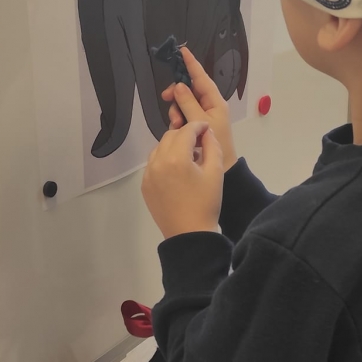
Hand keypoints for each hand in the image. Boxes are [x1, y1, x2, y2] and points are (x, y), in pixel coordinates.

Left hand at [142, 120, 223, 238]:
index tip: (207, 128)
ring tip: (188, 157)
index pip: (186, 131)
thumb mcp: (215, 172)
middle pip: (170, 136)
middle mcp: (158, 162)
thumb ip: (212, 146)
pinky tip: (177, 171)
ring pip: (159, 148)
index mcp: (177, 158)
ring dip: (173, 146)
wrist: (189, 234)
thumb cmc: (206, 203)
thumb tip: (206, 132)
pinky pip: (153, 163)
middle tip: (200, 143)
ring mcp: (148, 174)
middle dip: (185, 135)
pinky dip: (165, 160)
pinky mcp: (145, 184)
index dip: (198, 126)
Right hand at [162, 47, 237, 170]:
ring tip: (176, 123)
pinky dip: (178, 119)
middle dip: (176, 94)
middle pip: (188, 89)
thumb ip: (188, 103)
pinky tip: (177, 128)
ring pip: (183, 102)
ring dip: (176, 110)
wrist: (222, 165)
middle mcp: (209, 104)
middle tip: (166, 98)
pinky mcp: (197, 122)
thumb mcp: (200, 121)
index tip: (182, 51)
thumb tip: (179, 85)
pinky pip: (183, 114)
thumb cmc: (214, 141)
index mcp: (214, 100)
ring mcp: (202, 113)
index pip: (201, 77)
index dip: (191, 64)